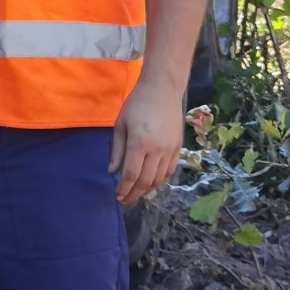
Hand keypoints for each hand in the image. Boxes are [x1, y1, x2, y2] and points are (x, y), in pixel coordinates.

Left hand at [109, 79, 183, 204]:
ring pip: (158, 179)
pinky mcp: (178, 148)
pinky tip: (150, 181)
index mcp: (139, 143)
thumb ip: (117, 150)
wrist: (162, 89)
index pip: (130, 174)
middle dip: (133, 194)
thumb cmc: (136, 103)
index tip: (116, 196)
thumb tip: (112, 172)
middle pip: (145, 181)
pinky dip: (159, 180)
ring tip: (135, 193)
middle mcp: (157, 150)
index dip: (123, 189)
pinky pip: (169, 171)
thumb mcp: (120, 124)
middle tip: (124, 200)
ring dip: (146, 190)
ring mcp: (170, 150)